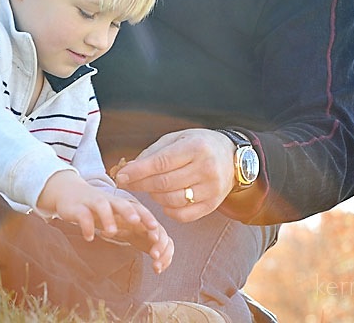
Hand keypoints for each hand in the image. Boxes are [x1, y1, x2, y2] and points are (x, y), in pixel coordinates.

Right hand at [37, 170, 173, 271]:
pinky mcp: (75, 207)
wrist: (67, 191)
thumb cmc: (96, 207)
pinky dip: (86, 225)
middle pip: (121, 203)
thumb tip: (152, 241)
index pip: (137, 208)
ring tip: (111, 233)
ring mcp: (91, 202)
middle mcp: (107, 200)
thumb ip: (128, 224)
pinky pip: (81, 214)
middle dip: (129, 212)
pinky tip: (89, 237)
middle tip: (137, 223)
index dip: (147, 218)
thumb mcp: (113, 214)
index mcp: (118, 203)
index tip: (156, 231)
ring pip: (101, 206)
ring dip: (107, 218)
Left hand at [101, 208, 173, 273]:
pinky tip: (157, 270)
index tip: (153, 239)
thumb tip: (103, 232)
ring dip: (165, 256)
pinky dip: (165, 262)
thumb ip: (113, 229)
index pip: (153, 223)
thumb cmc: (122, 222)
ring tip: (156, 267)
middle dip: (160, 246)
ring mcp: (158, 237)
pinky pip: (168, 253)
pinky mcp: (160, 246)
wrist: (128, 223)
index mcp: (144, 221)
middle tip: (154, 256)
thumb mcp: (118, 225)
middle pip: (163, 235)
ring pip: (168, 245)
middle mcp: (154, 228)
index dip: (155, 231)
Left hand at [113, 128, 234, 221]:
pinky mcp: (213, 204)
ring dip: (154, 196)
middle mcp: (206, 169)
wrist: (232, 157)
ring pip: (172, 200)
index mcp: (196, 147)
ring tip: (150, 188)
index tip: (121, 176)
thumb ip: (153, 152)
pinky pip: (183, 215)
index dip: (138, 171)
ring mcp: (211, 189)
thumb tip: (129, 168)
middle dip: (141, 185)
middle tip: (128, 183)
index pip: (161, 163)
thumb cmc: (199, 144)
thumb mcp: (178, 138)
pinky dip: (168, 210)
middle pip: (164, 183)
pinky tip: (165, 199)